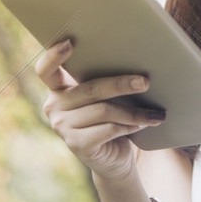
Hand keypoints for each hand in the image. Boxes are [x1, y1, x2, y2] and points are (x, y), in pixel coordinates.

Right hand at [35, 39, 165, 179]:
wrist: (112, 159)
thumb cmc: (109, 120)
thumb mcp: (102, 98)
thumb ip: (100, 81)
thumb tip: (133, 61)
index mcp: (57, 90)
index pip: (45, 70)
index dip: (54, 56)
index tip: (70, 42)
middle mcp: (53, 107)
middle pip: (90, 89)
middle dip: (121, 84)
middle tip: (145, 82)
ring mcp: (62, 127)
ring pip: (104, 110)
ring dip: (134, 112)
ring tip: (155, 113)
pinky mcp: (76, 144)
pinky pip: (109, 129)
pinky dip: (129, 126)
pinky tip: (143, 125)